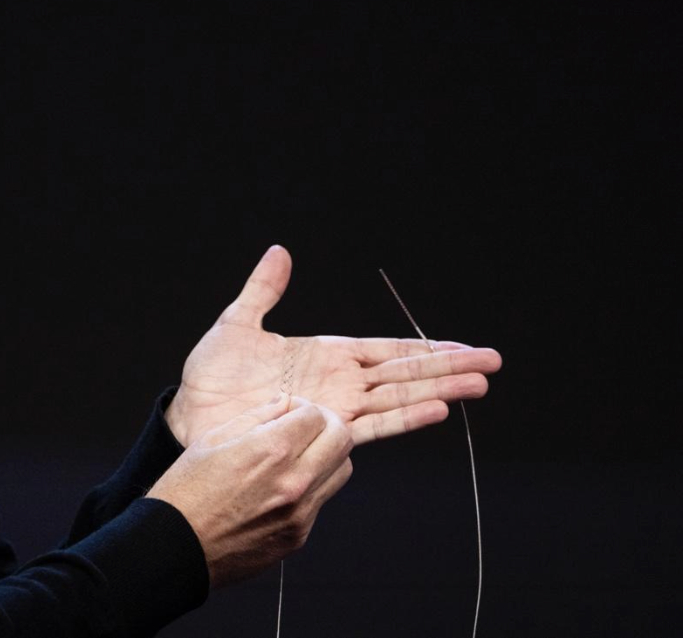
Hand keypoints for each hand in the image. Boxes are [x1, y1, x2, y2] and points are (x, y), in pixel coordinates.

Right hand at [147, 394, 352, 587]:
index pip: (317, 415)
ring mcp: (300, 513)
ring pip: (342, 471)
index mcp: (270, 451)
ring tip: (297, 456)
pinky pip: (321, 501)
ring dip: (326, 455)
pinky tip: (280, 487)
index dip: (304, 407)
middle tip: (305, 427)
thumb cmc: (186, 493)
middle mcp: (293, 482)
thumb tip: (284, 403)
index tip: (289, 411)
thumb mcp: (212, 439)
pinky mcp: (298, 537)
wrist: (175, 548)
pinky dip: (311, 486)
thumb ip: (256, 417)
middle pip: (342, 440)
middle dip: (326, 425)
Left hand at [165, 246, 501, 446]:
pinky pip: (372, 424)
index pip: (388, 349)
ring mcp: (336, 407)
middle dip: (448, 366)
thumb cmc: (211, 377)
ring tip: (478, 385)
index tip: (463, 346)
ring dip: (439, 390)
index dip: (425, 346)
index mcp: (327, 354)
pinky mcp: (323, 429)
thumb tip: (279, 252)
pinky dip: (404, 417)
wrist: (190, 415)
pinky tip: (435, 410)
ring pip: (399, 396)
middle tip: (492, 363)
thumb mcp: (237, 324)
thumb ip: (263, 290)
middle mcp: (340, 382)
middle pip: (405, 371)